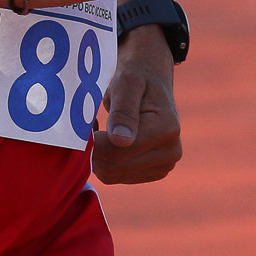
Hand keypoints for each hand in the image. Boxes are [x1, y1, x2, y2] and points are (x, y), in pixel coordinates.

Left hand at [91, 25, 181, 183]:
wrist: (151, 85)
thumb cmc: (137, 79)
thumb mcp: (127, 84)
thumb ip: (123, 111)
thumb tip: (120, 141)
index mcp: (167, 129)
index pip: (118, 151)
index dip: (93, 142)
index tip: (84, 125)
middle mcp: (171, 152)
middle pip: (113, 167)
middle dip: (93, 150)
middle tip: (88, 127)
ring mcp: (163, 166)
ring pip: (112, 175)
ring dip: (97, 156)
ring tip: (100, 131)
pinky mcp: (151, 173)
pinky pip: (115, 176)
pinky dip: (104, 161)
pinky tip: (107, 142)